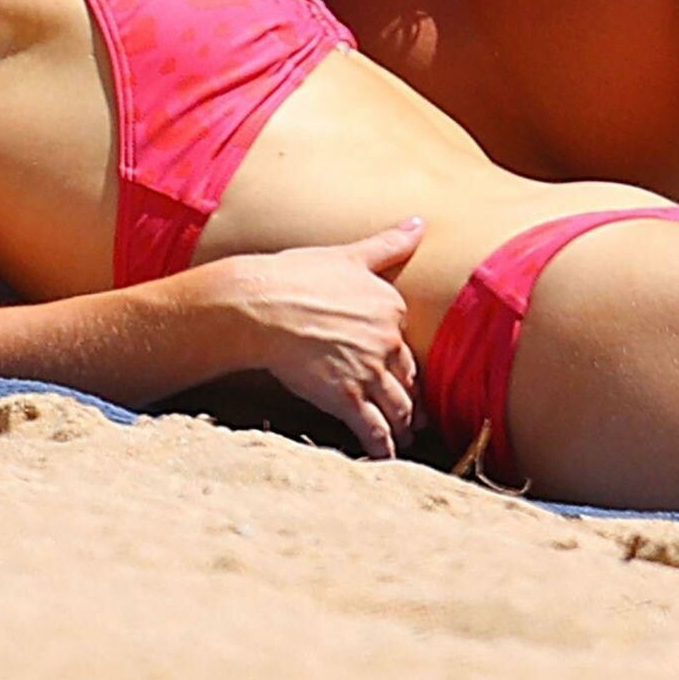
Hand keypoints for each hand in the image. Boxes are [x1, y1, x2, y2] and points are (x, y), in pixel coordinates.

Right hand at [228, 221, 425, 459]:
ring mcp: (368, 371)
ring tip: (403, 439)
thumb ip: (388, 243)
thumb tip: (420, 221)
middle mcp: (387, 340)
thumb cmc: (296, 274)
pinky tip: (384, 458)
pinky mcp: (346, 397)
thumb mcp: (347, 255)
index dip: (404, 363)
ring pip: (397, 408)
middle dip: (410, 401)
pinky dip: (382, 448)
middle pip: (407, 379)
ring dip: (402, 427)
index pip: (406, 343)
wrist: (258, 303)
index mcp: (390, 306)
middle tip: (414, 418)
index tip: (407, 376)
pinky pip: (373, 431)